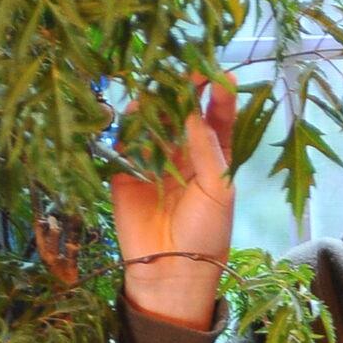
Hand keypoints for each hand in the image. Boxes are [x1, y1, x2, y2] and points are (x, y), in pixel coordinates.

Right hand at [109, 71, 236, 327]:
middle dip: (181, 90)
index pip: (216, 115)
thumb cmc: (205, 233)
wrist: (170, 272)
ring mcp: (152, 160)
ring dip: (154, 104)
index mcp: (212, 156)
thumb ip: (206, 149)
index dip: (217, 92)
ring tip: (155, 93)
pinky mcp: (125, 171)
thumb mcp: (217, 190)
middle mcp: (182, 152)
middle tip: (181, 71)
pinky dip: (127, 128)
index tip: (218, 72)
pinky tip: (133, 117)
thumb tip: (193, 109)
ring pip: (151, 122)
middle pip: (180, 111)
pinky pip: (124, 142)